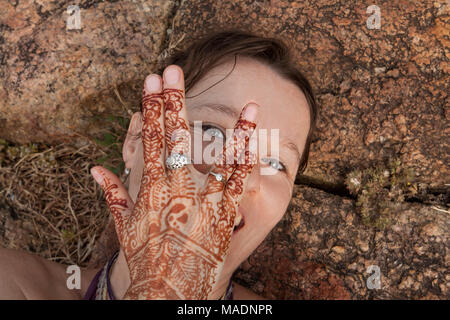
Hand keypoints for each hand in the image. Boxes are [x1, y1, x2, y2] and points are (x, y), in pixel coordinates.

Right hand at [91, 65, 257, 298]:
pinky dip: (249, 155)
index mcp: (149, 188)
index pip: (148, 139)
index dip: (150, 108)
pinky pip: (239, 180)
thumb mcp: (122, 226)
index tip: (151, 81)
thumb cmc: (145, 257)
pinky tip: (259, 136)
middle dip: (173, 101)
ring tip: (249, 102)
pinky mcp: (224, 213)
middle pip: (175, 138)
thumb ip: (110, 193)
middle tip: (174, 69)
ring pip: (218, 156)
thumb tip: (94, 168)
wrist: (168, 289)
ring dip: (234, 127)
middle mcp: (176, 189)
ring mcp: (203, 200)